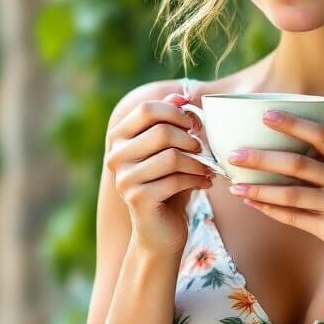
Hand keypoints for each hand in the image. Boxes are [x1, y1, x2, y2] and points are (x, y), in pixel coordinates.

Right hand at [105, 92, 215, 255]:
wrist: (161, 230)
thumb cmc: (169, 184)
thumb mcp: (171, 149)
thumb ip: (173, 122)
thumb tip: (181, 93)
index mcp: (119, 138)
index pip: (146, 109)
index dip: (175, 112)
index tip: (193, 123)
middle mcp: (115, 156)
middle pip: (161, 131)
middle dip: (190, 138)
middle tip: (203, 148)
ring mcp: (123, 178)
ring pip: (171, 156)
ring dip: (198, 161)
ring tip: (208, 167)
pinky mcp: (137, 198)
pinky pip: (176, 179)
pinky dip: (197, 179)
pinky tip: (206, 182)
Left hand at [225, 109, 323, 286]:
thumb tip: (290, 150)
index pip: (321, 135)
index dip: (292, 124)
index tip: (266, 116)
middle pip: (298, 163)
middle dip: (262, 158)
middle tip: (235, 155)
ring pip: (290, 193)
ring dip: (259, 188)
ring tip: (235, 185)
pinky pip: (294, 217)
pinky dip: (270, 209)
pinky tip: (253, 203)